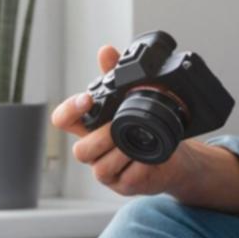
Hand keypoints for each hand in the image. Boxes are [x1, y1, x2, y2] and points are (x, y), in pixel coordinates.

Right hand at [51, 44, 193, 196]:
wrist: (175, 157)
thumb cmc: (147, 127)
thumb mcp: (132, 97)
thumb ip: (117, 74)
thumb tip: (106, 51)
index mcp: (89, 127)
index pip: (62, 119)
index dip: (69, 110)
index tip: (87, 99)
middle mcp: (93, 150)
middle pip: (80, 150)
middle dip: (101, 136)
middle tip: (119, 125)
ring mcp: (107, 171)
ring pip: (100, 168)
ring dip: (120, 152)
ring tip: (137, 141)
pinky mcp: (124, 186)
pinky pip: (126, 179)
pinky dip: (139, 166)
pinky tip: (150, 158)